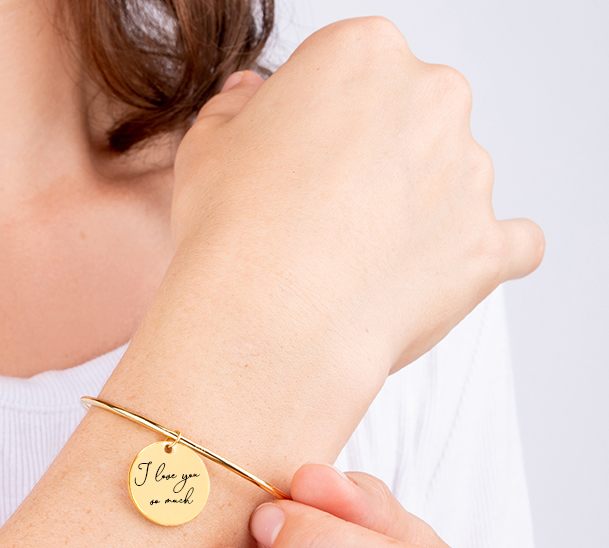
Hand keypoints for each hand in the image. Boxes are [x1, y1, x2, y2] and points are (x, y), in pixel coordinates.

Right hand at [172, 18, 543, 378]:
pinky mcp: (487, 246)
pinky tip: (437, 274)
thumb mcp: (206, 149)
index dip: (312, 126)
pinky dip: (478, 257)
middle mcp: (431, 98)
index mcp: (363, 54)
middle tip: (319, 218)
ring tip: (352, 267)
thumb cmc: (230, 234)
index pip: (347, 75)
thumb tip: (249, 100)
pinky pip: (510, 243)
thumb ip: (235, 111)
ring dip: (415, 212)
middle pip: (410, 119)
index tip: (289, 168)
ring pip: (452, 181)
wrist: (265, 323)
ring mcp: (469, 174)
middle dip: (374, 162)